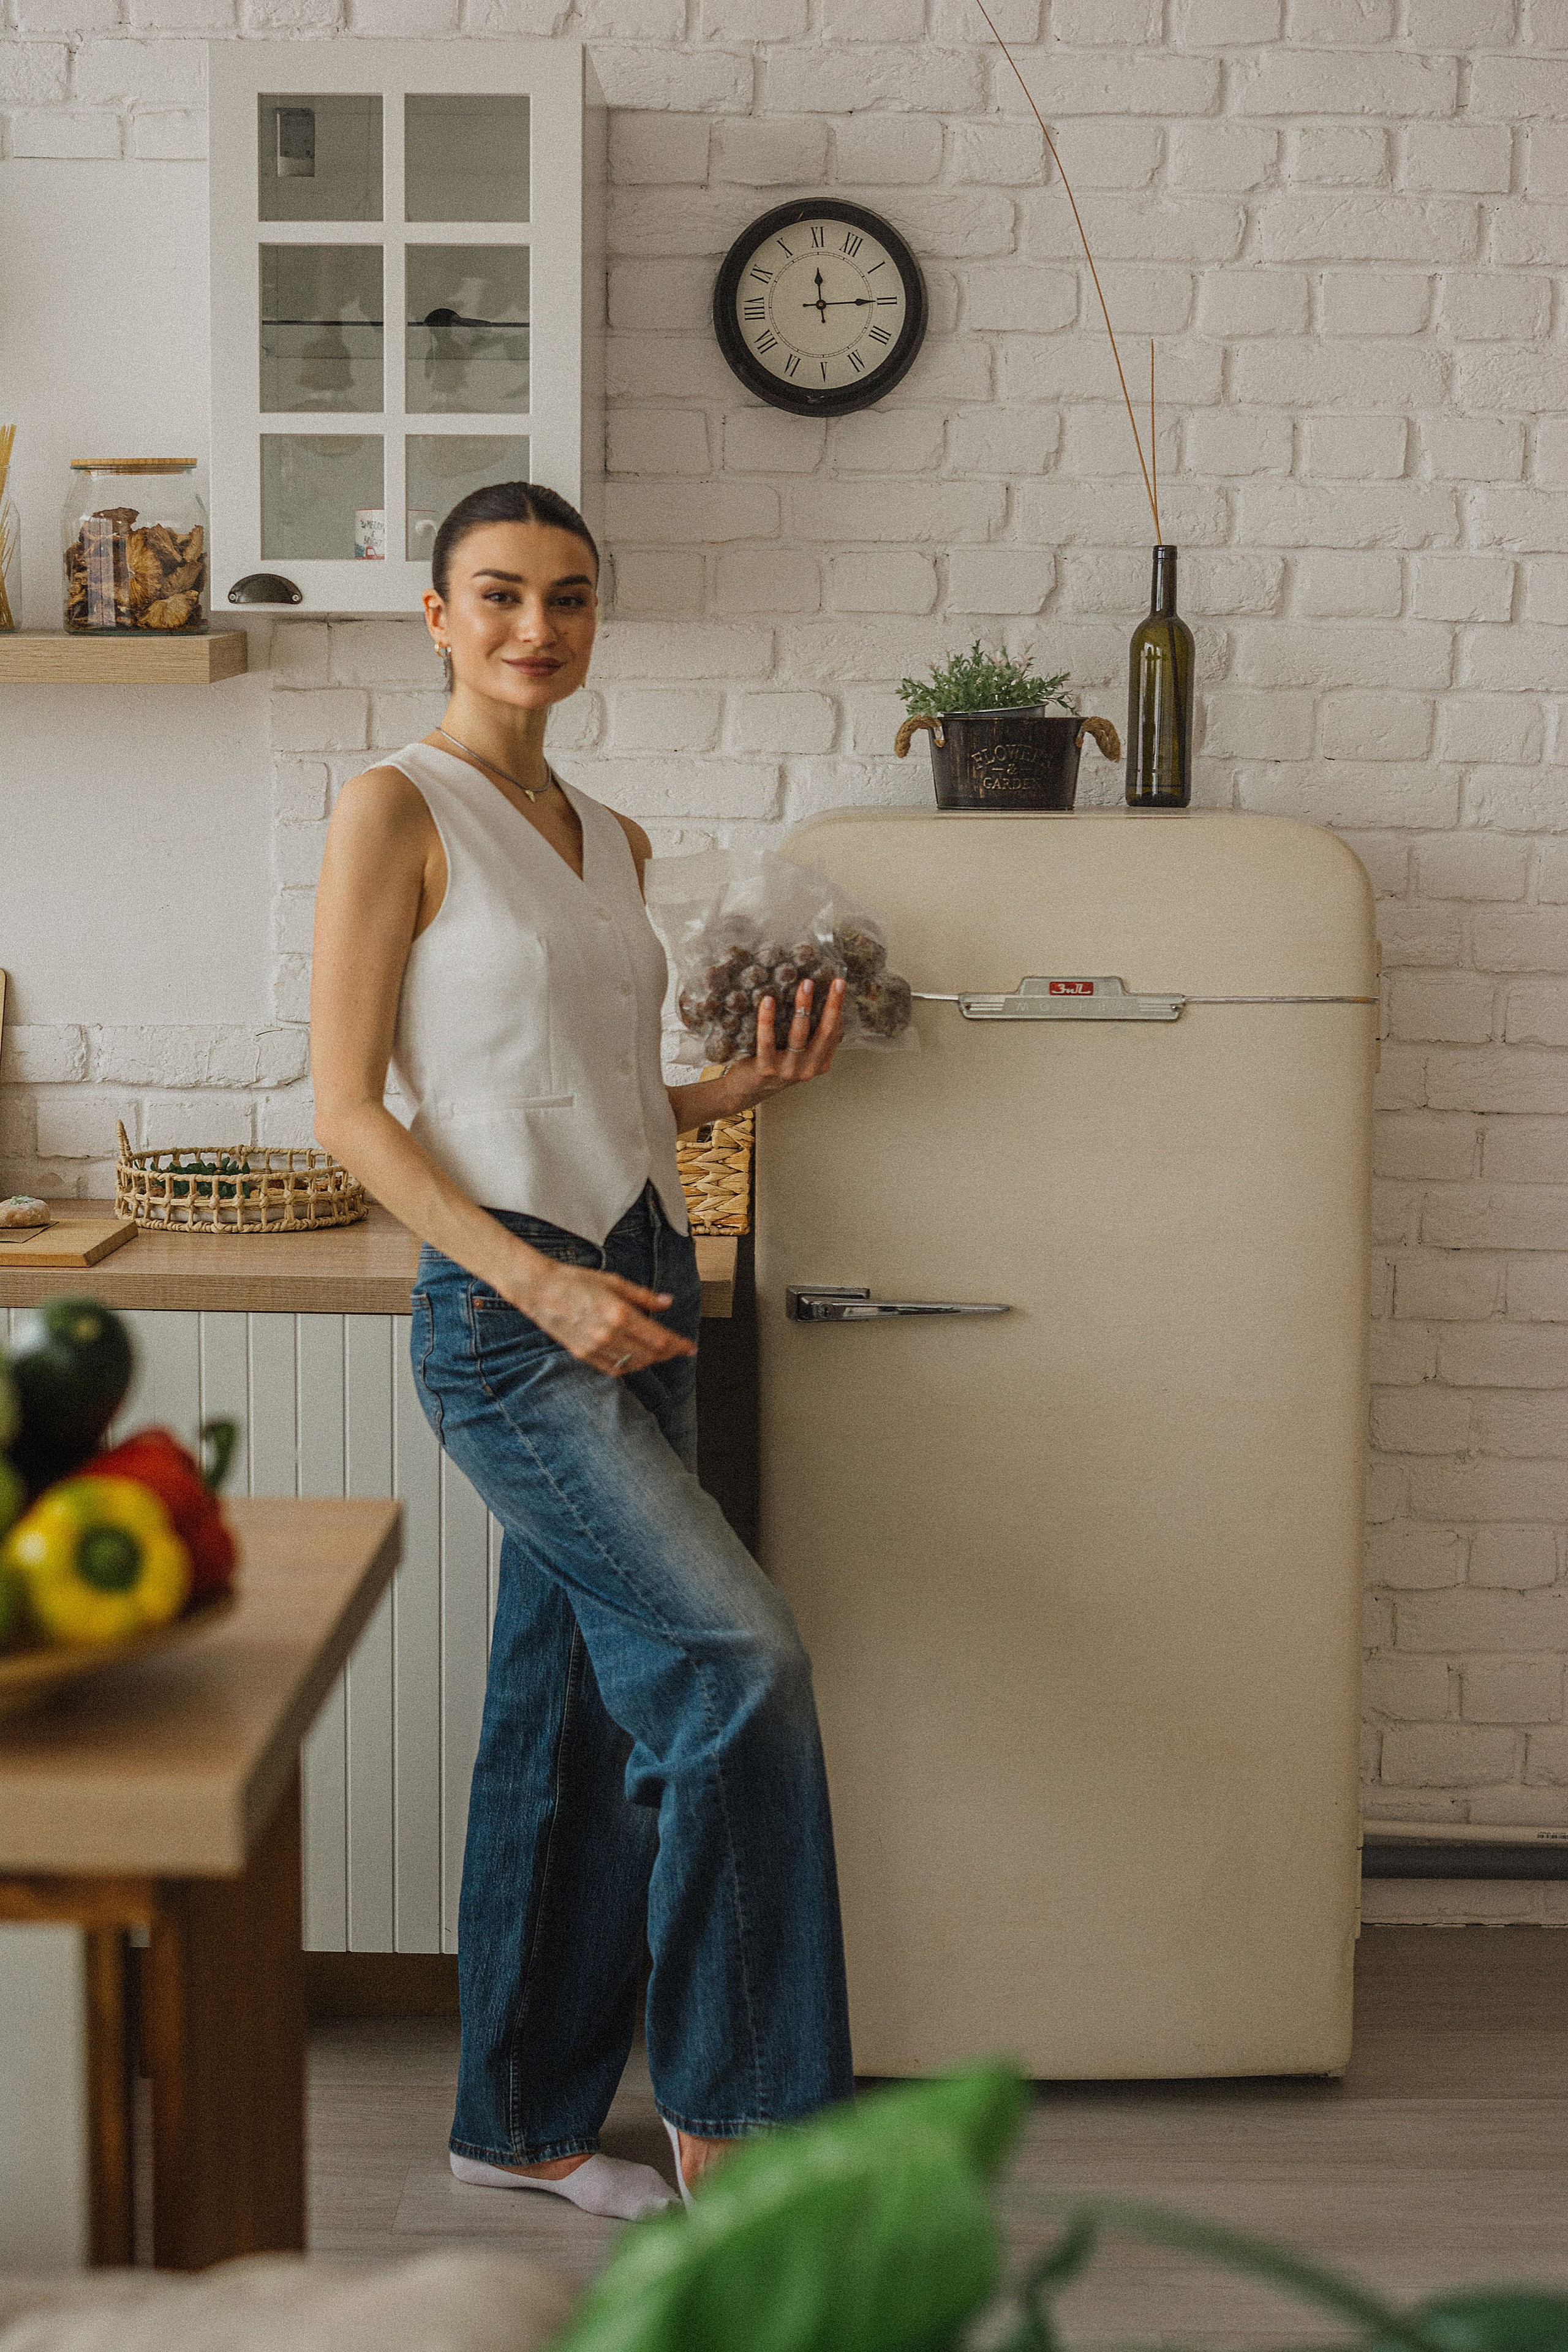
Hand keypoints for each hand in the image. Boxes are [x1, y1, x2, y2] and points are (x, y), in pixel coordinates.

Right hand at [507, 1257, 695, 1376]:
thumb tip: (667, 1302)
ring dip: (650, 1360)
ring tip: (658, 1352)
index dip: (679, 1345)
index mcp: (619, 1313)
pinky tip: (635, 1358)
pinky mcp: (582, 1354)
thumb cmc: (576, 1280)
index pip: (659, 1339)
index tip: (690, 1348)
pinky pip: (613, 1369)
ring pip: (633, 1365)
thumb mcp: (614, 1281)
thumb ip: (643, 1296)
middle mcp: (608, 1335)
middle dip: (668, 1353)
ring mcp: (594, 1348)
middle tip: (677, 1348)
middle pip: (650, 1355)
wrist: (539, 1289)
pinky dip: (629, 1366)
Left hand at [718, 976, 847, 1116]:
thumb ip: (811, 1037)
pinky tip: (768, 1000)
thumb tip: (822, 1002)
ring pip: (799, 1035)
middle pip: (824, 1033)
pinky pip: (767, 1041)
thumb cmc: (774, 1064)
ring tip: (805, 984)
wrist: (746, 1090)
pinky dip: (767, 1019)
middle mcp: (808, 1069)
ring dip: (803, 1007)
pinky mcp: (766, 1069)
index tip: (840, 984)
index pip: (834, 1033)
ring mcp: (788, 1070)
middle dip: (832, 1005)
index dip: (838, 1008)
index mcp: (819, 1064)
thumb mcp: (798, 1054)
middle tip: (836, 982)